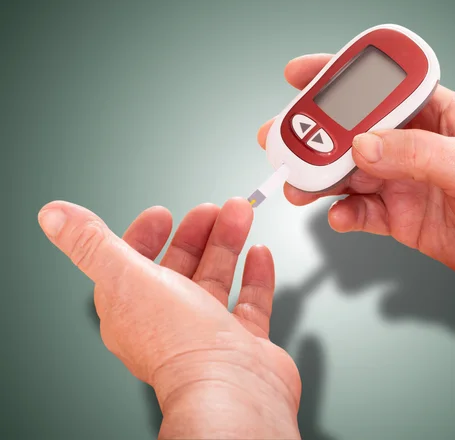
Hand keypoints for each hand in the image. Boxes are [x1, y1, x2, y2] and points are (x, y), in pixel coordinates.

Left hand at [38, 198, 300, 439]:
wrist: (231, 388)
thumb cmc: (178, 343)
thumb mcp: (126, 277)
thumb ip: (91, 244)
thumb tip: (53, 215)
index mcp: (133, 310)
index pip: (133, 266)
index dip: (146, 237)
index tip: (163, 214)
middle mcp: (169, 322)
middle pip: (182, 267)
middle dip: (197, 232)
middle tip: (215, 208)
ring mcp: (208, 333)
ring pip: (217, 278)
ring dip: (228, 243)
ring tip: (241, 214)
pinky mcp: (243, 343)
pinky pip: (250, 303)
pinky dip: (255, 276)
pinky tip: (259, 254)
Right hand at [258, 54, 454, 312]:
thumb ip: (415, 153)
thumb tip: (362, 146)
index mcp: (430, 114)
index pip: (377, 87)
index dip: (336, 75)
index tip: (298, 73)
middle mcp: (409, 144)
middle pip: (349, 131)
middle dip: (312, 133)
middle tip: (279, 137)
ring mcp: (400, 180)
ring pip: (346, 172)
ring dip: (318, 177)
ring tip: (298, 184)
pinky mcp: (397, 216)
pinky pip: (359, 211)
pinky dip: (342, 214)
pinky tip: (338, 217)